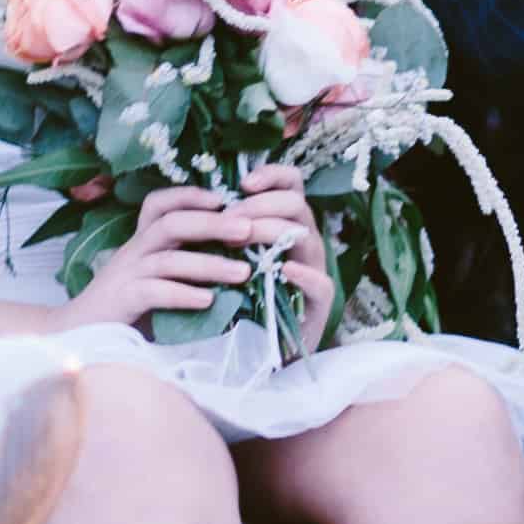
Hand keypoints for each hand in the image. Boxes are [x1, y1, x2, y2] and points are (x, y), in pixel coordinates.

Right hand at [63, 181, 266, 334]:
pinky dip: (182, 294)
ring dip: (208, 264)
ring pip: (168, 260)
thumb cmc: (126, 307)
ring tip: (242, 272)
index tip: (224, 199)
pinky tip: (207, 300)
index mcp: (141, 241)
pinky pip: (154, 292)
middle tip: (248, 229)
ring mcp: (126, 275)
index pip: (159, 204)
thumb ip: (182, 266)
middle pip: (172, 224)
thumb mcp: (154, 278)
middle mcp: (133, 251)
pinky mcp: (122, 301)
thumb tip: (234, 262)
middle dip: (212, 223)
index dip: (189, 195)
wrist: (81, 334)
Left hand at [223, 169, 337, 337]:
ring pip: (306, 236)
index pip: (291, 184)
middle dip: (259, 206)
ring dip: (272, 232)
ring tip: (240, 241)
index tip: (243, 184)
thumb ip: (229, 228)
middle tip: (229, 221)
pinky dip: (304, 274)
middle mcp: (304, 240)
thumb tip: (203, 199)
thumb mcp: (236, 255)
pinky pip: (320, 283)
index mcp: (287, 223)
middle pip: (295, 204)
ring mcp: (315, 270)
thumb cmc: (245, 295)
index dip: (271, 175)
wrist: (263, 348)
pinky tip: (286, 270)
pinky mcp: (319, 304)